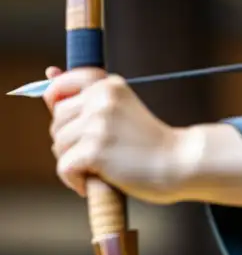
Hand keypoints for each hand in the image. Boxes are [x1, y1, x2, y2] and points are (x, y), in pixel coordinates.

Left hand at [44, 66, 186, 203]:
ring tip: (100, 167)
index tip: (71, 120)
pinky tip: (94, 182)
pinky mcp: (95, 150)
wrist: (180, 163)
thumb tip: (48, 72)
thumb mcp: (121, 109)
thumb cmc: (151, 142)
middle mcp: (102, 99)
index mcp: (110, 86)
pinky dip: (74, 181)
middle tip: (96, 153)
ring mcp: (98, 124)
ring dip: (73, 162)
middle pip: (57, 121)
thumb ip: (85, 95)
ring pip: (59, 145)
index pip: (62, 84)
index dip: (57, 102)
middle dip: (69, 140)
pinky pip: (64, 168)